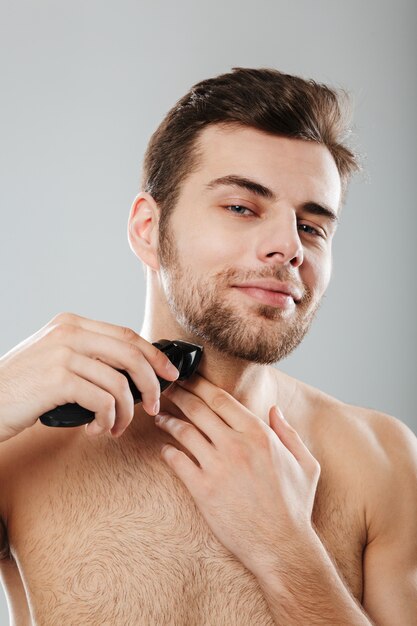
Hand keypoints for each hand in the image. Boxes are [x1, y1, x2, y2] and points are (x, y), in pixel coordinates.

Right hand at [0, 312, 178, 441]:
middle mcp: (68, 332)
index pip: (127, 334)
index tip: (169, 374)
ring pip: (120, 382)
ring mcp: (62, 354)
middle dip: (151, 383)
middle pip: (131, 354)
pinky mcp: (57, 380)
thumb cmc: (21, 387)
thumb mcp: (54, 359)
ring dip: (126, 412)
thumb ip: (87, 356)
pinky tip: (96, 429)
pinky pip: (103, 401)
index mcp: (71, 323)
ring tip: (115, 427)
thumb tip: (131, 371)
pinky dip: (107, 420)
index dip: (154, 355)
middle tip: (154, 406)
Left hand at [156, 373, 320, 577]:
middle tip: (166, 389)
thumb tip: (274, 410)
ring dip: (168, 421)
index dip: (200, 385)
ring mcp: (217, 466)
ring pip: (184, 432)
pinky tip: (165, 449)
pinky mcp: (203, 490)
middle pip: (198, 409)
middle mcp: (235, 445)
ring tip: (160, 417)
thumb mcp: (305, 463)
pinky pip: (177, 462)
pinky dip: (168, 452)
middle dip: (179, 394)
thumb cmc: (294, 506)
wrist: (281, 546)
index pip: (221, 399)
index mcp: (259, 434)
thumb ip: (289, 432)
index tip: (189, 379)